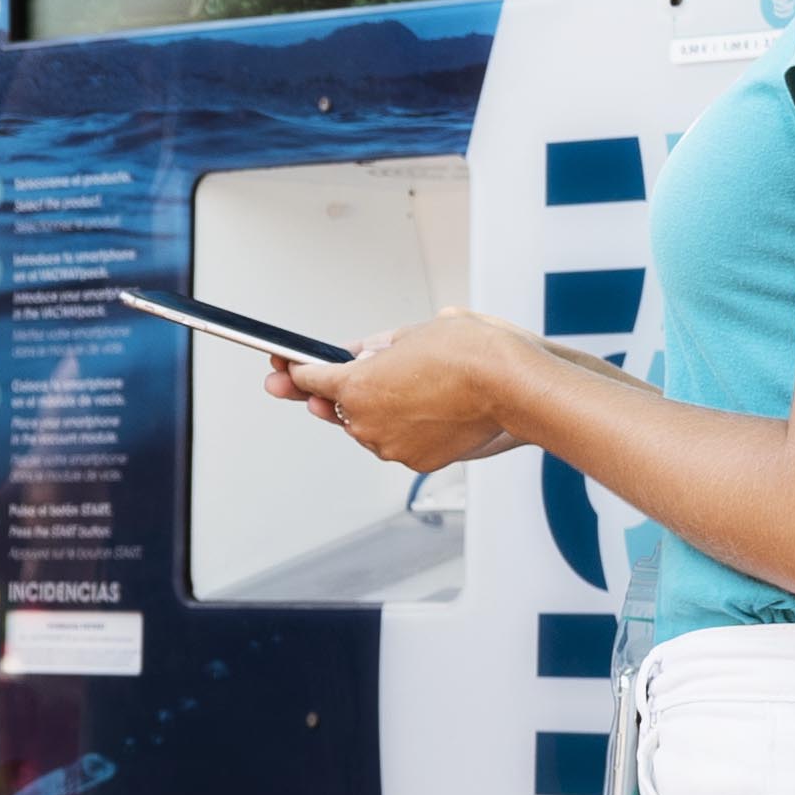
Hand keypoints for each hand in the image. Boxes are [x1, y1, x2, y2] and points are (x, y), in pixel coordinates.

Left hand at [271, 308, 538, 472]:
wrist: (514, 385)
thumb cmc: (471, 352)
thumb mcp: (413, 333)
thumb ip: (376, 348)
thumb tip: (360, 355)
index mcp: (357, 386)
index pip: (311, 381)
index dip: (293, 373)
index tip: (280, 369)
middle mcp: (367, 423)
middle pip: (338, 408)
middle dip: (329, 395)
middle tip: (304, 385)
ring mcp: (391, 446)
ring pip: (369, 427)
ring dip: (374, 410)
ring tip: (401, 386)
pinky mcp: (417, 461)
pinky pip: (398, 441)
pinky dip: (403, 427)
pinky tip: (424, 406)